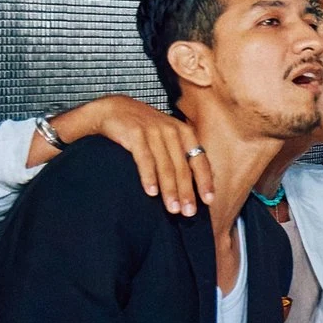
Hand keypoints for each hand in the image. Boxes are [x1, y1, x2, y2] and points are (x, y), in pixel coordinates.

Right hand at [53, 95, 211, 215]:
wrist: (114, 109)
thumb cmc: (144, 129)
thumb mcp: (166, 136)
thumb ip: (179, 155)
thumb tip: (191, 185)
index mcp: (184, 132)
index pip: (199, 159)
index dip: (205, 181)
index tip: (209, 200)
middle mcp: (172, 131)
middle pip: (182, 167)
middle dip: (187, 192)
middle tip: (189, 212)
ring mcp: (154, 131)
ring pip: (165, 166)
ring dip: (170, 190)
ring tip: (173, 208)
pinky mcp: (135, 134)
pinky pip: (144, 159)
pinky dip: (148, 177)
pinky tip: (151, 192)